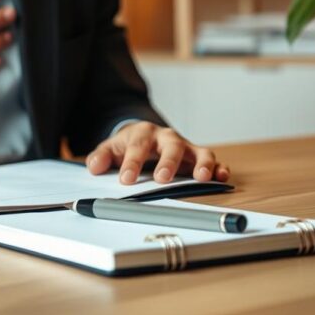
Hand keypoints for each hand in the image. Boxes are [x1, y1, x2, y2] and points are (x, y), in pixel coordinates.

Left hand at [86, 122, 230, 184]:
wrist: (144, 135)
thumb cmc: (129, 145)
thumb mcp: (111, 148)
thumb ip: (101, 157)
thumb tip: (94, 166)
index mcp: (143, 134)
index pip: (137, 147)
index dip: (132, 163)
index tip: (126, 180)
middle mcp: (166, 138)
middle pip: (171, 146)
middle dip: (168, 163)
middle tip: (162, 179)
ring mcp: (185, 147)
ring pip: (198, 151)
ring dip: (202, 164)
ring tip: (202, 177)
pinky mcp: (197, 156)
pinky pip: (213, 160)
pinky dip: (219, 168)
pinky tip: (221, 177)